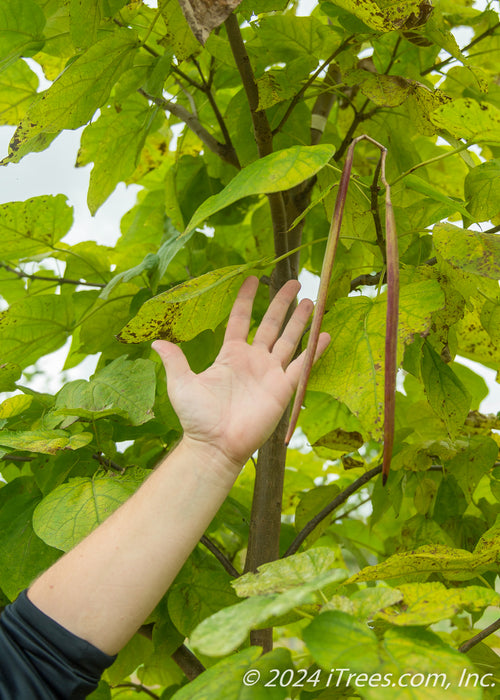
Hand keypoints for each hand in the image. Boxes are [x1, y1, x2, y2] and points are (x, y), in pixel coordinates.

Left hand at [152, 276, 329, 475]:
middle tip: (294, 282)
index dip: (246, 300)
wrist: (215, 445)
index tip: (252, 278)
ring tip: (311, 301)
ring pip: (289, 340)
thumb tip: (156, 341)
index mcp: (230, 355)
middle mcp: (253, 360)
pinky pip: (302, 366)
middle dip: (281, 303)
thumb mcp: (181, 384)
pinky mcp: (284, 389)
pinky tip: (325, 334)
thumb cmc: (197, 417)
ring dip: (300, 321)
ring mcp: (270, 373)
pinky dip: (315, 351)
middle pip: (271, 324)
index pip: (240, 320)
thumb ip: (175, 360)